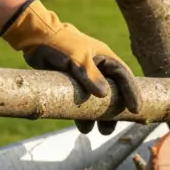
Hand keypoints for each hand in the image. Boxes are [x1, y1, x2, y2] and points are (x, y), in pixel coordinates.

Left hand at [0, 0, 140, 134]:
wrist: (34, 38)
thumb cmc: (60, 44)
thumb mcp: (77, 59)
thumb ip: (90, 76)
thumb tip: (104, 95)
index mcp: (106, 58)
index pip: (125, 77)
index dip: (132, 93)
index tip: (135, 110)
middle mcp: (99, 69)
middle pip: (114, 92)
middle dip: (114, 111)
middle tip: (113, 127)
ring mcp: (85, 77)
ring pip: (97, 100)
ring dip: (98, 116)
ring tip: (98, 131)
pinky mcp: (72, 84)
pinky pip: (82, 101)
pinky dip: (82, 113)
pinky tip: (82, 125)